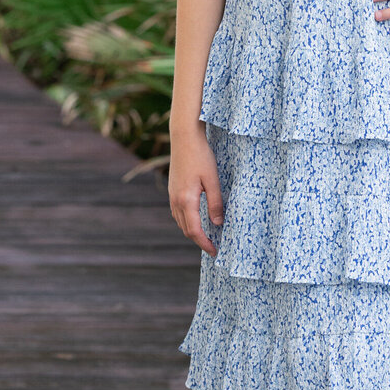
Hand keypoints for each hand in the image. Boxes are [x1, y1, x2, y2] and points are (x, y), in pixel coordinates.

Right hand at [168, 130, 223, 256]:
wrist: (184, 138)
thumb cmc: (201, 156)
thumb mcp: (213, 180)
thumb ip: (215, 204)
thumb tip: (217, 224)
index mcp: (186, 201)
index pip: (194, 231)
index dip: (204, 244)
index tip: (215, 252)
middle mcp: (176, 201)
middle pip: (186, 229)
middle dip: (199, 241)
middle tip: (213, 248)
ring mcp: (172, 195)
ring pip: (181, 222)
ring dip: (193, 231)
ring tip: (207, 236)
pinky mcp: (173, 190)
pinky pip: (178, 213)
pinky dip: (187, 221)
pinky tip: (197, 219)